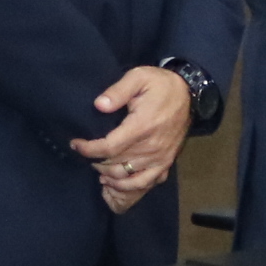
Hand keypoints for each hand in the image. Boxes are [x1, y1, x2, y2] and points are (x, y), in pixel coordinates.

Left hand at [70, 64, 195, 211]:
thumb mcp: (138, 77)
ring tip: (98, 171)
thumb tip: (99, 105)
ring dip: (110, 178)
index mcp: (142, 126)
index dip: (89, 150)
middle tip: (86, 155)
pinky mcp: (166, 163)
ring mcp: (161, 158)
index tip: (75, 145)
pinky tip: (118, 183)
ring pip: (129, 180)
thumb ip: (117, 91)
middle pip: (116, 166)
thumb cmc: (160, 84)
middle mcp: (152, 147)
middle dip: (96, 163)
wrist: (189, 94)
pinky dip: (130, 188)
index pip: (109, 147)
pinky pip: (147, 183)